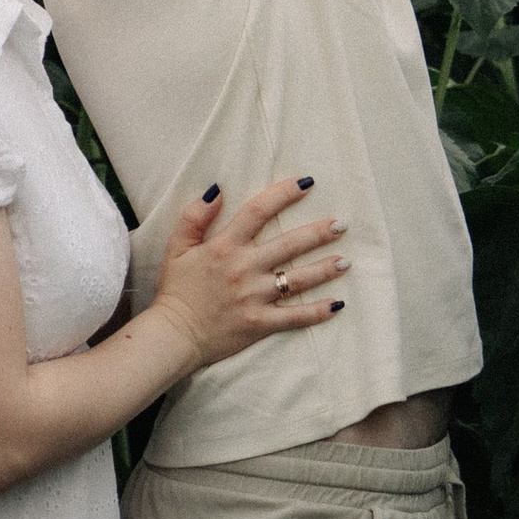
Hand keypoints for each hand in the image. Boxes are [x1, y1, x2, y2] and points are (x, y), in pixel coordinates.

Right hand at [151, 179, 347, 369]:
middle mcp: (244, 269)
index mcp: (225, 246)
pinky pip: (294, 317)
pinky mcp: (259, 324)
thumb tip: (217, 189)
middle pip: (289, 245)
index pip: (258, 211)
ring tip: (346, 260)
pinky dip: (316, 312)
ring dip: (324, 269)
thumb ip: (194, 216)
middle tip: (342, 224)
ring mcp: (254, 298)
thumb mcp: (177, 247)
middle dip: (318, 233)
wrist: (172, 335)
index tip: (307, 183)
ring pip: (297, 280)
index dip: (283, 194)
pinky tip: (337, 304)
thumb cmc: (175, 290)